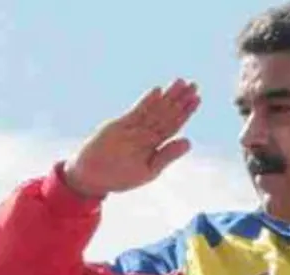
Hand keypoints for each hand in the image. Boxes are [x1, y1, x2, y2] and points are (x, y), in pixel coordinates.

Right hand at [62, 79, 200, 198]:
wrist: (93, 177)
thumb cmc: (121, 177)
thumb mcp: (149, 170)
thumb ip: (167, 155)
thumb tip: (189, 141)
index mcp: (155, 144)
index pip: (174, 124)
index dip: (186, 112)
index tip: (197, 98)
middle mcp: (146, 133)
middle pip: (166, 113)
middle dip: (180, 99)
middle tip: (194, 84)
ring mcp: (133, 128)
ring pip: (154, 110)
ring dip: (168, 96)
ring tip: (181, 82)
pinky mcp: (119, 126)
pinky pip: (137, 113)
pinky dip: (147, 102)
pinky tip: (158, 91)